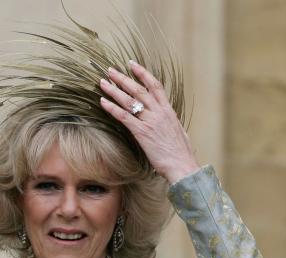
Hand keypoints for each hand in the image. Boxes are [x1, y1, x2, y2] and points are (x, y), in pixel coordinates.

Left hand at [99, 61, 198, 183]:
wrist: (182, 165)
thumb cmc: (180, 152)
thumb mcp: (177, 131)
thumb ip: (168, 121)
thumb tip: (165, 118)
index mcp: (168, 110)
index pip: (155, 85)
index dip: (143, 73)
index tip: (132, 64)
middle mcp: (159, 112)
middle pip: (138, 89)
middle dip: (123, 78)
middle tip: (110, 70)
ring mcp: (150, 121)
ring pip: (129, 100)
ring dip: (114, 90)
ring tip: (102, 82)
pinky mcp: (142, 132)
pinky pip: (124, 116)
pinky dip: (112, 108)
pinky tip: (102, 102)